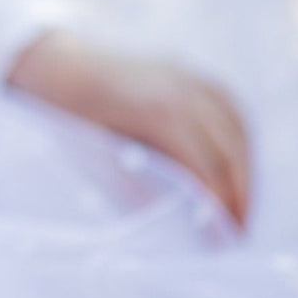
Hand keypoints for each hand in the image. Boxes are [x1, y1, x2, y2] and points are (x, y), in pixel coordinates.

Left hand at [7, 32, 250, 226]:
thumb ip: (130, 184)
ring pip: (234, 122)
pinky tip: (235, 165)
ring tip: (241, 204)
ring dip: (244, 165)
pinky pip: (225, 103)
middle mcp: (177, 85)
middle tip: (239, 231)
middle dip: (240, 190)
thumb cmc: (66, 111)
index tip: (224, 237)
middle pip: (227, 143)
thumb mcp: (92, 152)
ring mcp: (183, 73)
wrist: (53, 60)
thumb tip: (167, 220)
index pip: (203, 161)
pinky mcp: (183, 70)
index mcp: (154, 107)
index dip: (219, 200)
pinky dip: (237, 137)